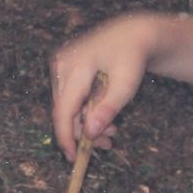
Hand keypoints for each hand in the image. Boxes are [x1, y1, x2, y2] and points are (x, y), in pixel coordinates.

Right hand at [49, 15, 157, 155]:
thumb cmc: (132, 58)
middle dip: (84, 132)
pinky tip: (102, 117)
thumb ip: (108, 108)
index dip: (66, 137)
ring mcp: (60, 65)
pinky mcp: (64, 68)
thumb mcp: (126, 84)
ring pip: (67, 107)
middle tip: (108, 144)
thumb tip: (89, 133)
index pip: (63, 110)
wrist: (132, 34)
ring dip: (86, 123)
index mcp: (74, 66)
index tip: (73, 158)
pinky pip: (70, 98)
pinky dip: (85, 111)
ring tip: (112, 131)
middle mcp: (61, 64)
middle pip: (64, 111)